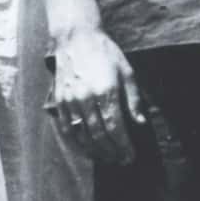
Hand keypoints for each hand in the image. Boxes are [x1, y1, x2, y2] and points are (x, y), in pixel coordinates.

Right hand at [46, 27, 142, 165]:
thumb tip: (140, 123)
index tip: (131, 156)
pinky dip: (77, 142)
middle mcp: (86, 98)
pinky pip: (66, 128)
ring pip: (81, 134)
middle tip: (121, 161)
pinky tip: (87, 149)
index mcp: (106, 91)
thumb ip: (133, 100)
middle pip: (98, 135)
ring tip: (107, 158)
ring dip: (95, 151)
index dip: (123, 145)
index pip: (115, 127)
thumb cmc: (107, 54)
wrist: (76, 39)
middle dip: (111, 152)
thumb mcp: (128, 72)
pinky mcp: (59, 101)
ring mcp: (70, 100)